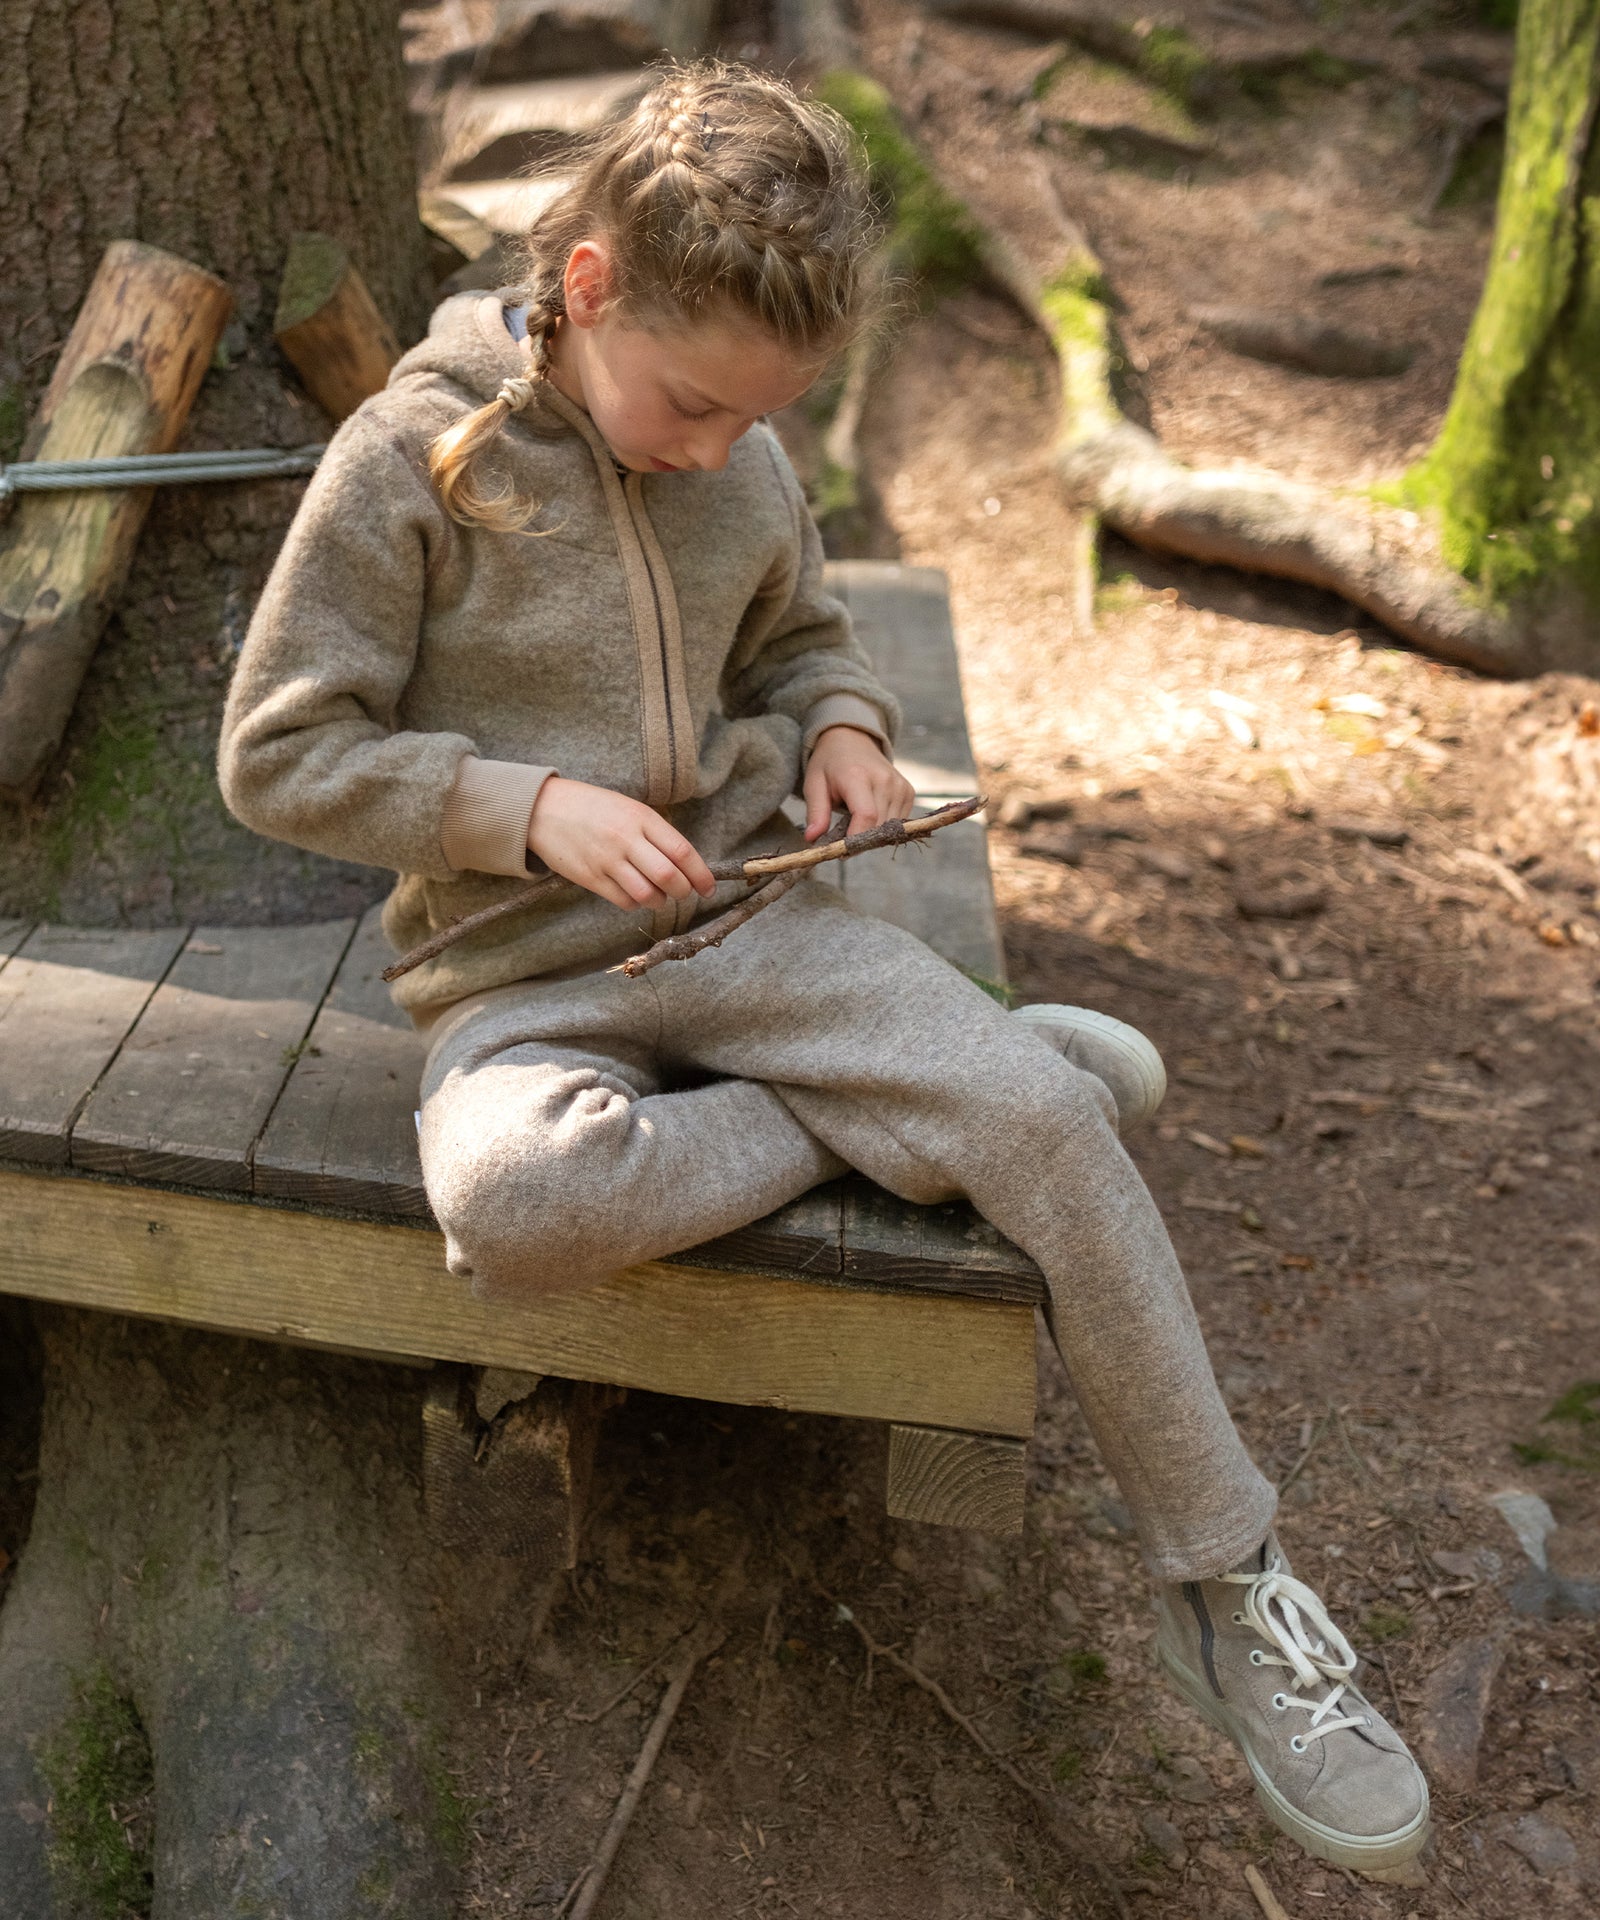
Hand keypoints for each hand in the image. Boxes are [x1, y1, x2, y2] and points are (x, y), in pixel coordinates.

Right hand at [527, 776, 715, 911]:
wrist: (542, 809)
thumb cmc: (591, 807)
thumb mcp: (628, 807)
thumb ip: (654, 831)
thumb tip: (685, 862)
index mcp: (641, 818)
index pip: (682, 851)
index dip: (701, 874)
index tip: (709, 887)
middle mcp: (626, 839)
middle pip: (669, 877)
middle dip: (684, 891)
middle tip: (685, 893)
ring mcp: (607, 860)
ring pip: (647, 894)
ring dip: (660, 901)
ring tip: (659, 895)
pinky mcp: (590, 878)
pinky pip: (624, 901)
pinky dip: (636, 903)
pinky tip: (634, 895)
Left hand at [802, 725, 915, 841]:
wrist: (852, 740)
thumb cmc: (830, 765)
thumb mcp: (814, 785)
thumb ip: (816, 813)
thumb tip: (813, 840)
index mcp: (858, 776)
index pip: (866, 816)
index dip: (856, 840)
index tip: (841, 852)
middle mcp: (885, 780)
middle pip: (879, 826)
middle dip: (861, 841)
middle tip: (842, 839)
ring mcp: (900, 786)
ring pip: (890, 829)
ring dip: (872, 834)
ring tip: (854, 822)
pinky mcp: (909, 792)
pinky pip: (898, 823)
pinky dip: (883, 826)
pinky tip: (870, 815)